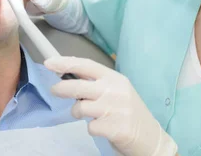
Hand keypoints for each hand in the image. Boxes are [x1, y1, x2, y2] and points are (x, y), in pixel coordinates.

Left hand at [45, 56, 177, 155]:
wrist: (150, 137)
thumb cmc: (129, 112)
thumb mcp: (117, 91)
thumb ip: (97, 84)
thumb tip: (68, 78)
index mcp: (115, 78)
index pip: (86, 65)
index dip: (66, 62)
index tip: (49, 63)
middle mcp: (115, 90)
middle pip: (79, 86)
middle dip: (62, 88)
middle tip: (54, 90)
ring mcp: (116, 109)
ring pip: (81, 107)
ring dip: (79, 112)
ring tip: (90, 115)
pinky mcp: (115, 127)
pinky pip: (90, 127)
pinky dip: (93, 128)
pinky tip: (104, 128)